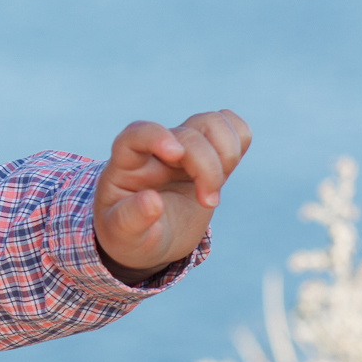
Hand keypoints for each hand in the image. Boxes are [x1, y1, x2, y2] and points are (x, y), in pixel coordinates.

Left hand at [94, 109, 250, 282]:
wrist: (149, 238)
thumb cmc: (130, 235)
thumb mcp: (122, 235)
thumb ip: (130, 220)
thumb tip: (152, 202)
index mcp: (127, 163)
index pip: (138, 132)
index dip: (156, 135)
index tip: (175, 153)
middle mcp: (157, 149)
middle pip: (188, 134)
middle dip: (207, 167)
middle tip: (208, 203)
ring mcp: (185, 149)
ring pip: (214, 123)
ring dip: (227, 152)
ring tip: (216, 188)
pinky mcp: (209, 156)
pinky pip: (231, 128)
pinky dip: (238, 142)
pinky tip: (227, 171)